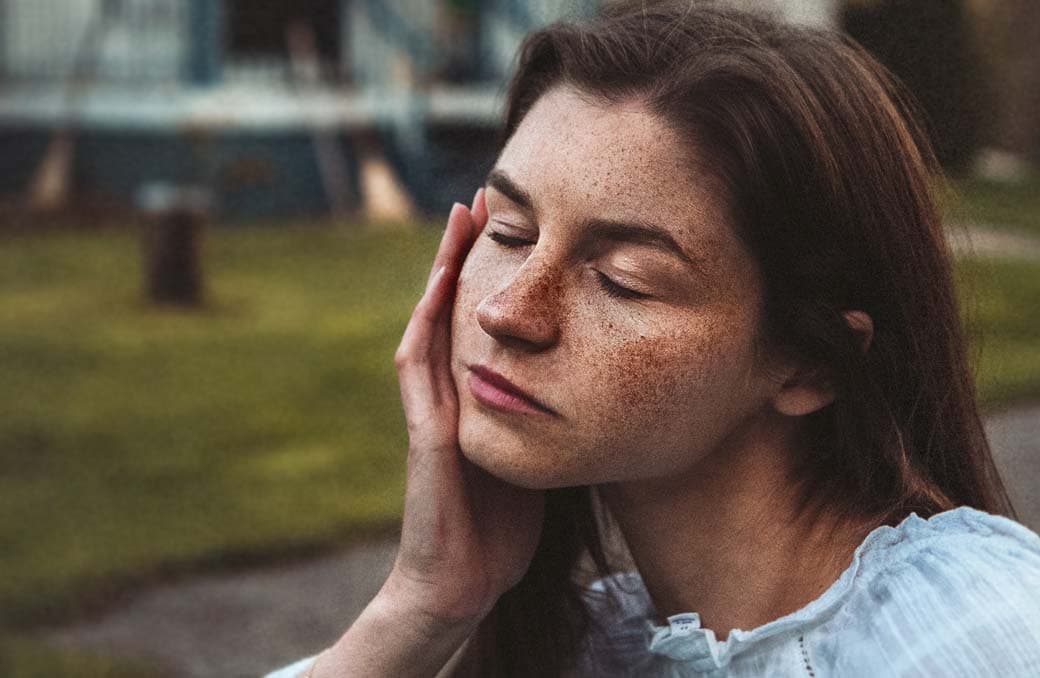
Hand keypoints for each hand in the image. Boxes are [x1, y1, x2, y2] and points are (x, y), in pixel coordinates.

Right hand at [388, 189, 545, 624]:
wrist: (463, 583)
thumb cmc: (502, 526)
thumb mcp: (536, 453)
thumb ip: (549, 416)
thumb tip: (598, 383)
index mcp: (476, 396)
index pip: (481, 321)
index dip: (492, 272)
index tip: (517, 223)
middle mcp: (448, 395)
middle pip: (451, 307)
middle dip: (464, 252)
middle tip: (482, 196)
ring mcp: (432, 413)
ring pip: (429, 325)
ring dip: (440, 274)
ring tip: (459, 222)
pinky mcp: (427, 438)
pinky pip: (420, 374)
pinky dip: (425, 331)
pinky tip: (434, 294)